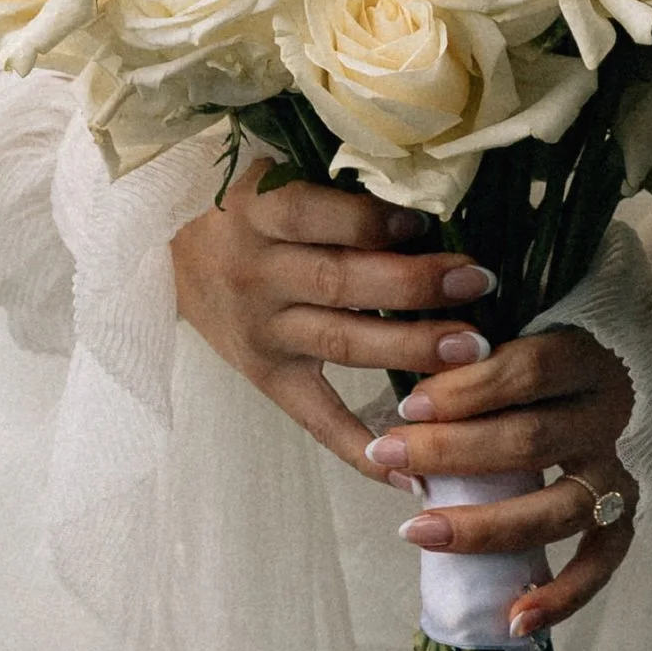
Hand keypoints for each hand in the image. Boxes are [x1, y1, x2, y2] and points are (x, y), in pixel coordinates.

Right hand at [172, 164, 497, 479]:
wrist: (173, 254)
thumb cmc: (249, 207)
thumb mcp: (275, 178)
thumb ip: (337, 188)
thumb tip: (432, 199)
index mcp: (258, 212)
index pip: (312, 214)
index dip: (369, 220)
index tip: (424, 222)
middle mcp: (257, 274)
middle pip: (338, 281)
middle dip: (413, 285)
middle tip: (477, 284)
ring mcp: (263, 332)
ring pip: (341, 342)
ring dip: (410, 347)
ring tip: (472, 350)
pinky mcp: (268, 377)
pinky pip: (316, 419)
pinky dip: (362, 448)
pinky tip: (412, 472)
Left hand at [362, 332, 637, 641]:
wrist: (592, 381)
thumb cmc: (524, 366)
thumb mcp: (499, 343)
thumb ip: (460, 364)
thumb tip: (398, 413)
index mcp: (581, 359)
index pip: (527, 372)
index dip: (465, 391)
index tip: (406, 407)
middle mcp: (606, 414)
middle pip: (533, 440)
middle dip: (450, 452)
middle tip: (386, 455)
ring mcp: (615, 468)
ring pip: (563, 507)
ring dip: (486, 527)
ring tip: (418, 533)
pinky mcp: (621, 514)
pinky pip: (602, 560)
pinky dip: (563, 595)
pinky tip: (515, 618)